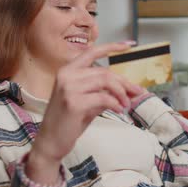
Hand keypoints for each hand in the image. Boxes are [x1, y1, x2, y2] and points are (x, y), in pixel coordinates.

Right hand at [25, 41, 143, 183]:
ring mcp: (68, 88)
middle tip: (137, 93)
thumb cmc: (68, 121)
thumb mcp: (86, 101)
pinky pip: (104, 98)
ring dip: (122, 94)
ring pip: (106, 82)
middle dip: (125, 83)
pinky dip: (116, 104)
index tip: (130, 45)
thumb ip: (103, 91)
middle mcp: (66, 75)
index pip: (92, 52)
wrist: (50, 141)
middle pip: (105, 72)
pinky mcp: (74, 102)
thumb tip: (130, 90)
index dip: (112, 47)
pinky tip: (119, 110)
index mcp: (68, 71)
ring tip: (127, 105)